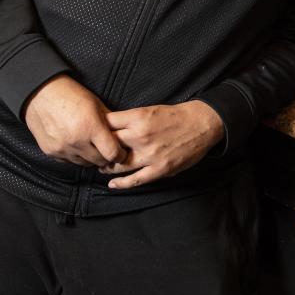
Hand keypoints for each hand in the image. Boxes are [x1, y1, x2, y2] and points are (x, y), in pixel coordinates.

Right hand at [22, 74, 124, 167]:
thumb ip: (110, 122)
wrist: (40, 93)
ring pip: (84, 163)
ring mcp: (62, 148)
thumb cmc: (70, 94)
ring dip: (89, 157)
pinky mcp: (50, 152)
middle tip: (106, 149)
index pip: (112, 154)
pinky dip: (74, 156)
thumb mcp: (95, 104)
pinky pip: (68, 161)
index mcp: (91, 127)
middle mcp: (76, 141)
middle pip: (99, 161)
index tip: (121, 152)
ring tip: (90, 145)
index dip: (120, 155)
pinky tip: (75, 144)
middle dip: (106, 157)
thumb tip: (122, 134)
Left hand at [103, 100, 224, 188]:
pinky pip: (136, 180)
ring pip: (118, 164)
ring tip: (102, 167)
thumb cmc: (176, 115)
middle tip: (93, 152)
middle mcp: (140, 136)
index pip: (107, 123)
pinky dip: (121, 183)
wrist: (202, 124)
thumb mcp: (150, 109)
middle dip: (99, 149)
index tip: (93, 132)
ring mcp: (150, 155)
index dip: (97, 128)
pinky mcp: (159, 169)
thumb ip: (130, 119)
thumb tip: (110, 127)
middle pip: (109, 145)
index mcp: (138, 118)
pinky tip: (113, 184)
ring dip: (107, 167)